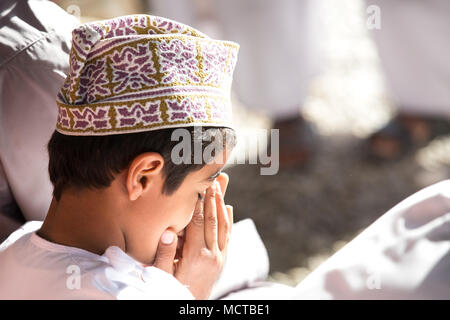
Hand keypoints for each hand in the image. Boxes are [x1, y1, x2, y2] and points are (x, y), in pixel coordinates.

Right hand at [175, 174, 232, 298]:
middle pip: (214, 220)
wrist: (191, 306)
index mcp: (196, 255)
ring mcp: (220, 257)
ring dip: (222, 205)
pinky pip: (228, 236)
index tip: (201, 186)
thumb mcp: (163, 274)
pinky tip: (228, 208)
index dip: (200, 204)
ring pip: (224, 226)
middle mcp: (212, 254)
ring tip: (222, 187)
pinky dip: (229, 220)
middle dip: (214, 199)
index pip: (199, 223)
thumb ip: (165, 253)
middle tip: (214, 179)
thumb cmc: (171, 289)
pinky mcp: (222, 260)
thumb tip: (169, 231)